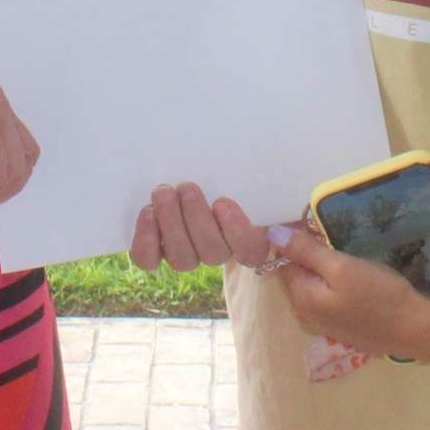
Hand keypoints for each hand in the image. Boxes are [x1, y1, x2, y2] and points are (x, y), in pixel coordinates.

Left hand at [128, 185, 275, 271]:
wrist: (188, 170)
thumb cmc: (224, 171)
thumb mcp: (248, 171)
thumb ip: (265, 176)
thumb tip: (283, 173)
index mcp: (248, 233)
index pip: (250, 248)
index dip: (238, 231)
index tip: (222, 202)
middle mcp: (218, 249)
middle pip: (212, 252)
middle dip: (196, 218)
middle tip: (187, 186)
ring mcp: (187, 252)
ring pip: (182, 258)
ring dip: (171, 223)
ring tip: (163, 192)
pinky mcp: (158, 249)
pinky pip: (150, 259)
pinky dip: (146, 241)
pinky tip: (147, 212)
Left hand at [267, 225, 429, 361]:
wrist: (416, 329)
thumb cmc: (378, 295)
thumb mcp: (341, 267)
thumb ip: (305, 251)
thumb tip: (272, 234)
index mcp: (301, 300)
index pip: (281, 260)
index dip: (292, 238)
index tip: (309, 221)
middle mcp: (305, 314)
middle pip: (294, 272)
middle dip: (305, 251)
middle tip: (325, 232)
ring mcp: (322, 322)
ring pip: (310, 282)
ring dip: (318, 264)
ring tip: (337, 246)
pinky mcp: (339, 323)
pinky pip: (324, 294)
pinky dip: (329, 278)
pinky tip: (347, 269)